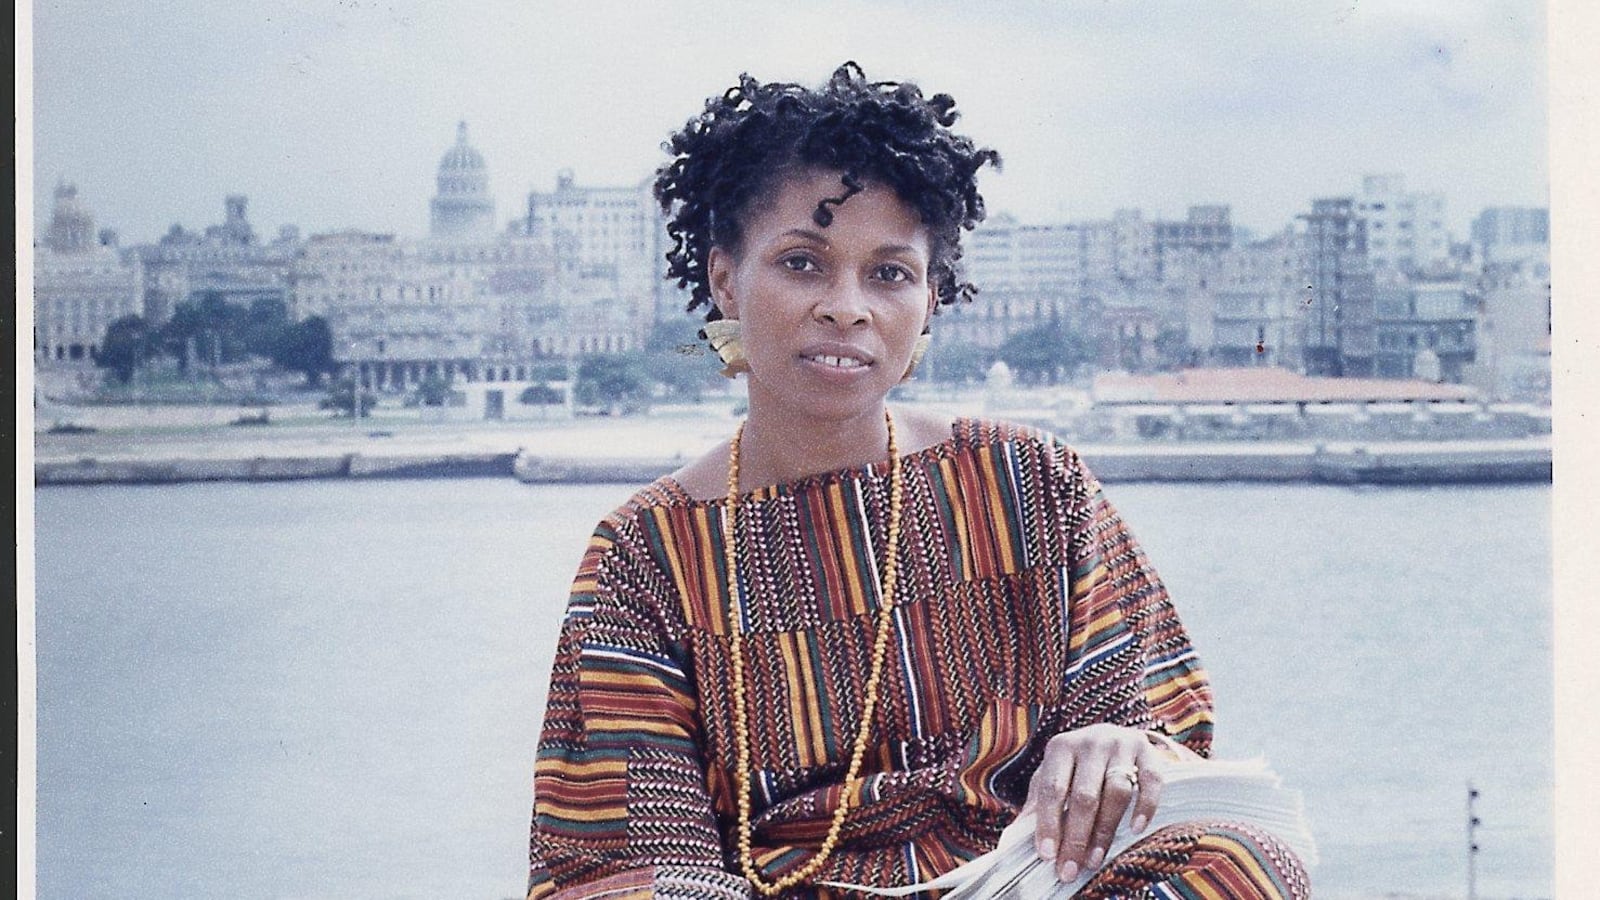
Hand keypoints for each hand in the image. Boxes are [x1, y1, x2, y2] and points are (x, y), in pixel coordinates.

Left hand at [1021, 724, 1166, 882]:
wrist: (1113, 736)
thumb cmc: (1077, 765)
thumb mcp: (1053, 775)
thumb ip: (1038, 802)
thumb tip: (1018, 834)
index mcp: (1061, 747)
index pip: (1052, 788)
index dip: (1049, 823)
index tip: (1047, 854)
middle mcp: (1091, 742)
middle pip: (1085, 795)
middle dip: (1076, 836)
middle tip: (1070, 868)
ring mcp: (1121, 744)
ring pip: (1116, 791)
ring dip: (1105, 830)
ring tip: (1095, 859)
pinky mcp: (1147, 751)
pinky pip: (1151, 781)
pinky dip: (1145, 806)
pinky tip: (1135, 829)